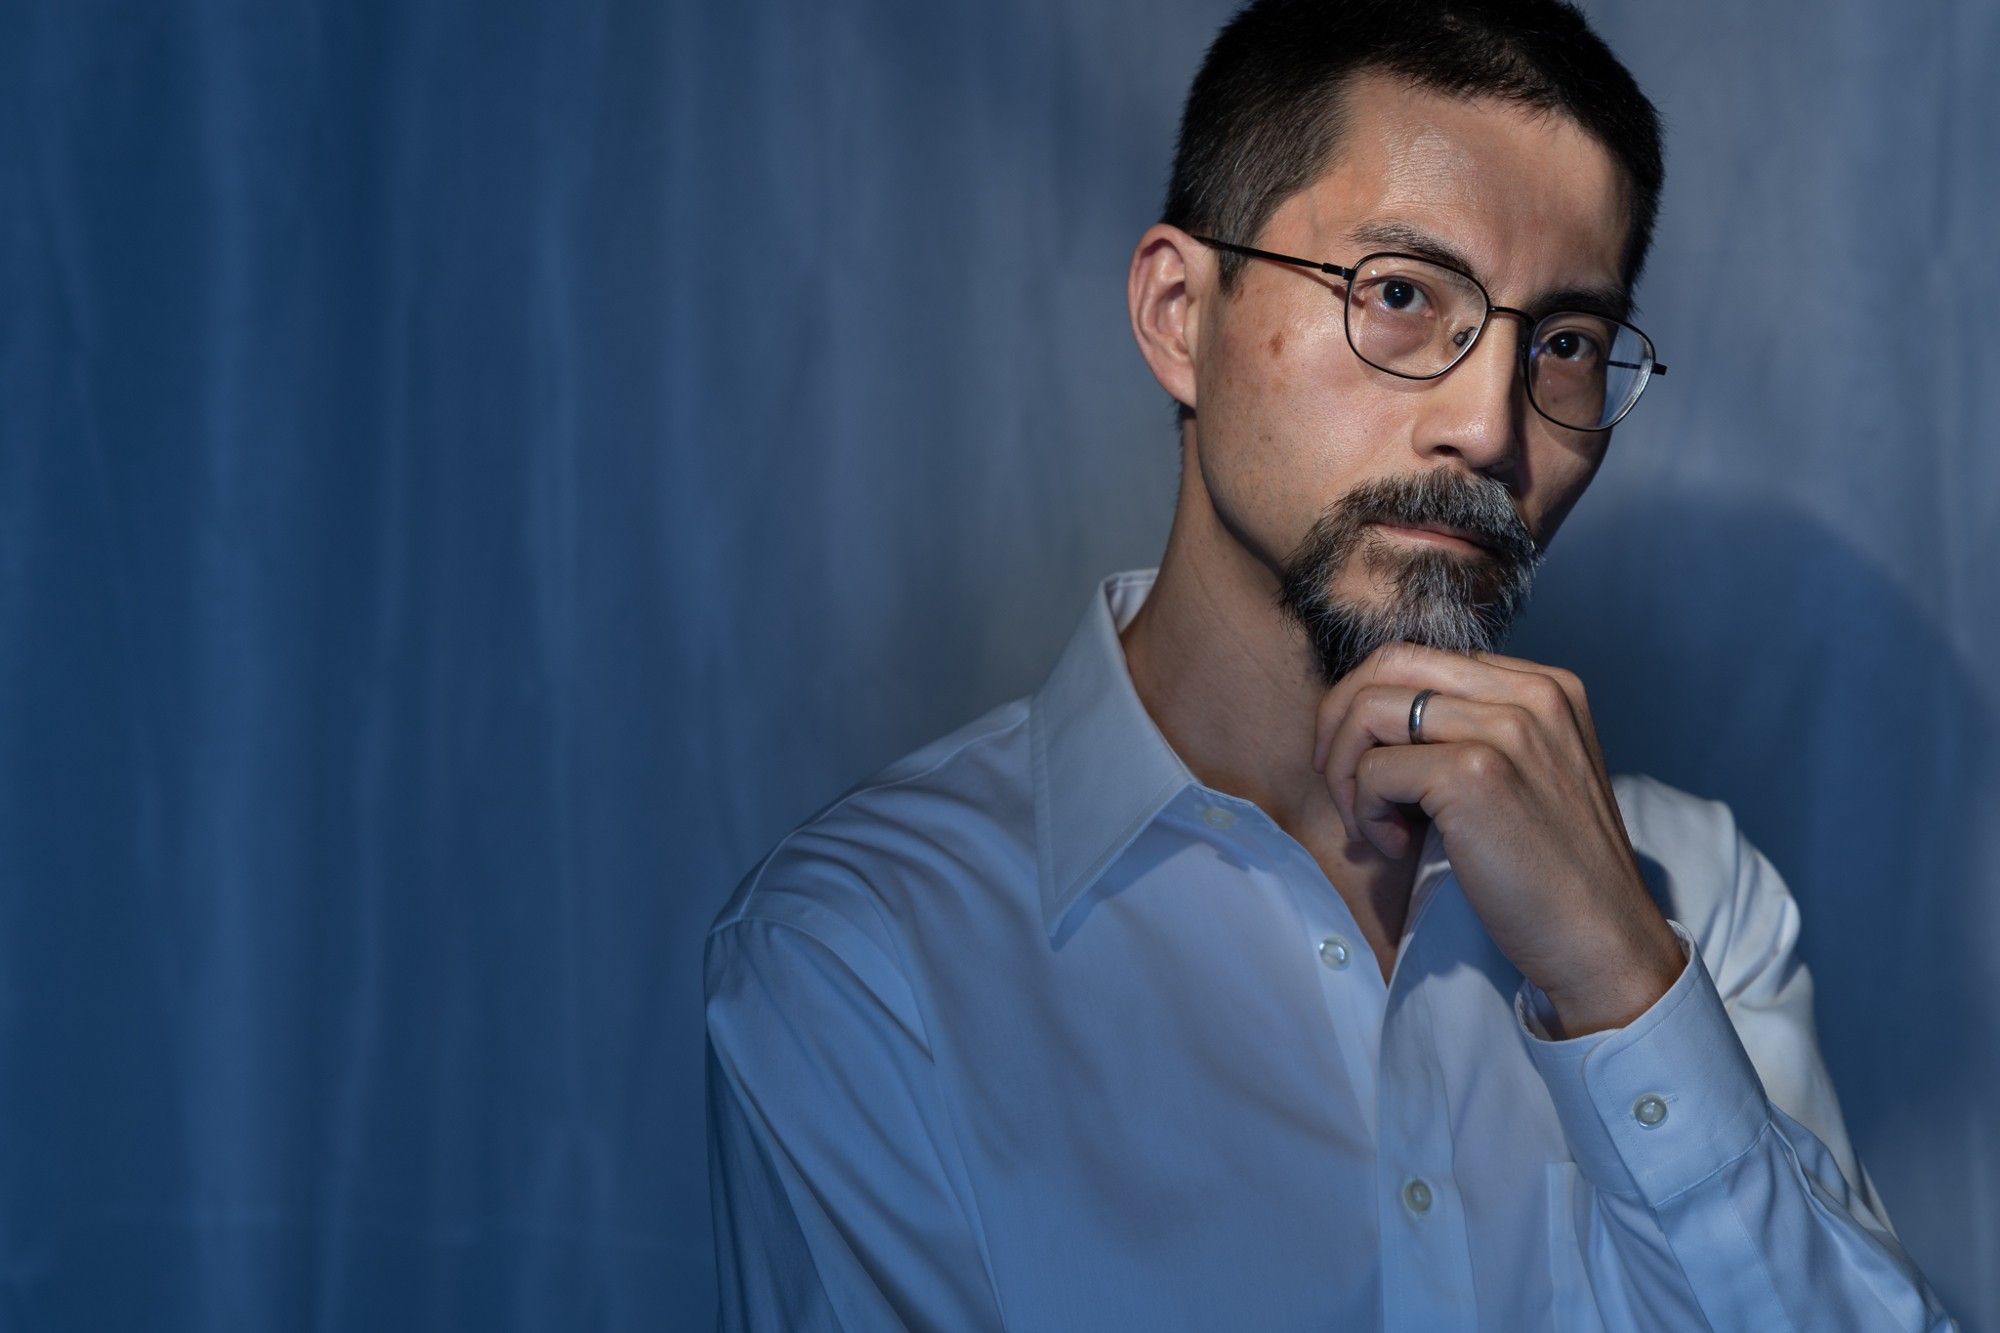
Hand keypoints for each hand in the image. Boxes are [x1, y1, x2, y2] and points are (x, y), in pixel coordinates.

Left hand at [1309, 641, 1683, 1036]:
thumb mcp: (1528, 772)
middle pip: (1389, 664)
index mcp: (1545, 685)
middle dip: (1341, 722)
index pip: (1423, 658)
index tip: (1368, 765)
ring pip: (1369, 710)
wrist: (1601, 938)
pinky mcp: (1474, 774)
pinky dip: (1367, 813)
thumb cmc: (1552, 870)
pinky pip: (1375, 770)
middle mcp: (1531, 693)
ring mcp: (1505, 729)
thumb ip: (1473, 730)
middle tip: (1343, 786)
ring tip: (1374, 825)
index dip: (1373, 706)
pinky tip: (1398, 848)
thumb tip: (1372, 717)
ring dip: (1347, 773)